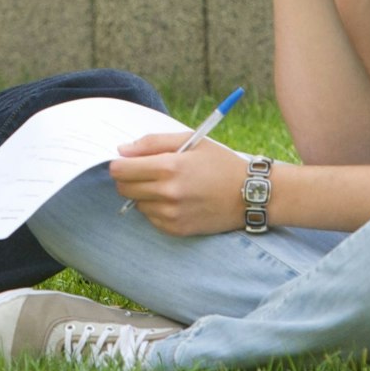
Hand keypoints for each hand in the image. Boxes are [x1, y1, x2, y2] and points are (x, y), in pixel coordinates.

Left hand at [109, 132, 248, 235]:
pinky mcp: (176, 229)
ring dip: (144, 194)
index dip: (120, 163)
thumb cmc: (219, 163)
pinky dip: (156, 208)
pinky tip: (175, 200)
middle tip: (146, 171)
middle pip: (123, 188)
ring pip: (136, 204)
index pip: (121, 169)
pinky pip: (151, 218)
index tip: (127, 160)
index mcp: (169, 167)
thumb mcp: (190, 141)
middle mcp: (168, 193)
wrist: (249, 194)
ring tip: (168, 185)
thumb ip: (152, 142)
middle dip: (129, 178)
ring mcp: (171, 215)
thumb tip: (122, 150)